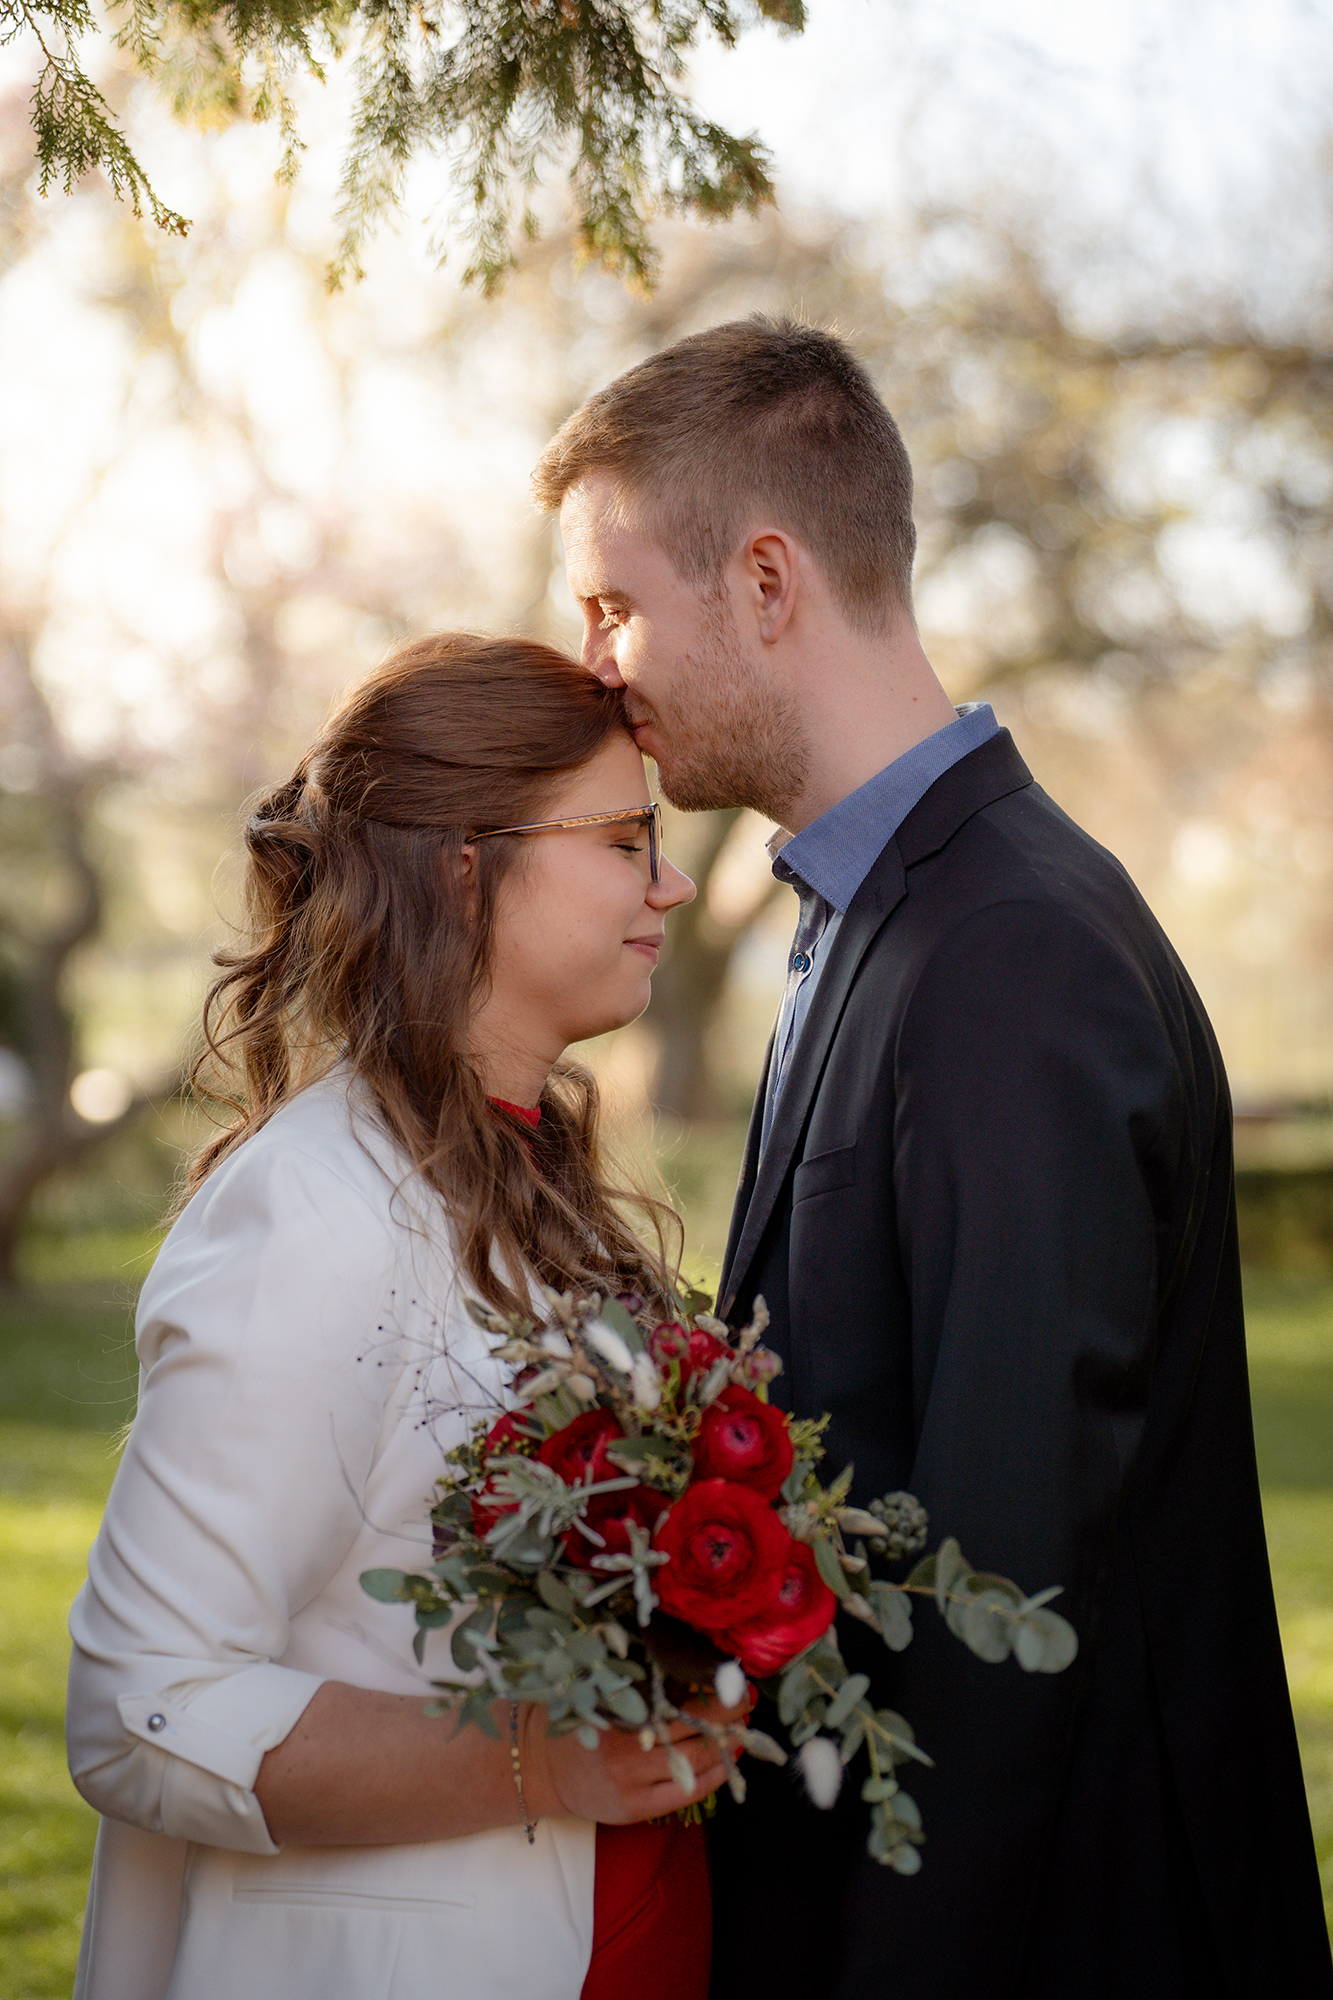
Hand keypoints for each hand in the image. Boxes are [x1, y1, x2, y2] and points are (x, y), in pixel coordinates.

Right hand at [519, 1689, 751, 1826]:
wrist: (542, 1769)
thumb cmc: (579, 1721)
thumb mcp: (600, 1692)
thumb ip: (635, 1680)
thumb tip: (688, 1662)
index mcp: (616, 1708)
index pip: (675, 1694)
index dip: (709, 1687)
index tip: (732, 1675)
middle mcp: (625, 1744)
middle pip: (691, 1726)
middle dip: (725, 1713)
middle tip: (746, 1698)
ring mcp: (630, 1780)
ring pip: (694, 1762)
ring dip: (725, 1745)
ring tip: (743, 1730)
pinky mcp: (635, 1809)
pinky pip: (686, 1793)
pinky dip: (713, 1776)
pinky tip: (726, 1761)